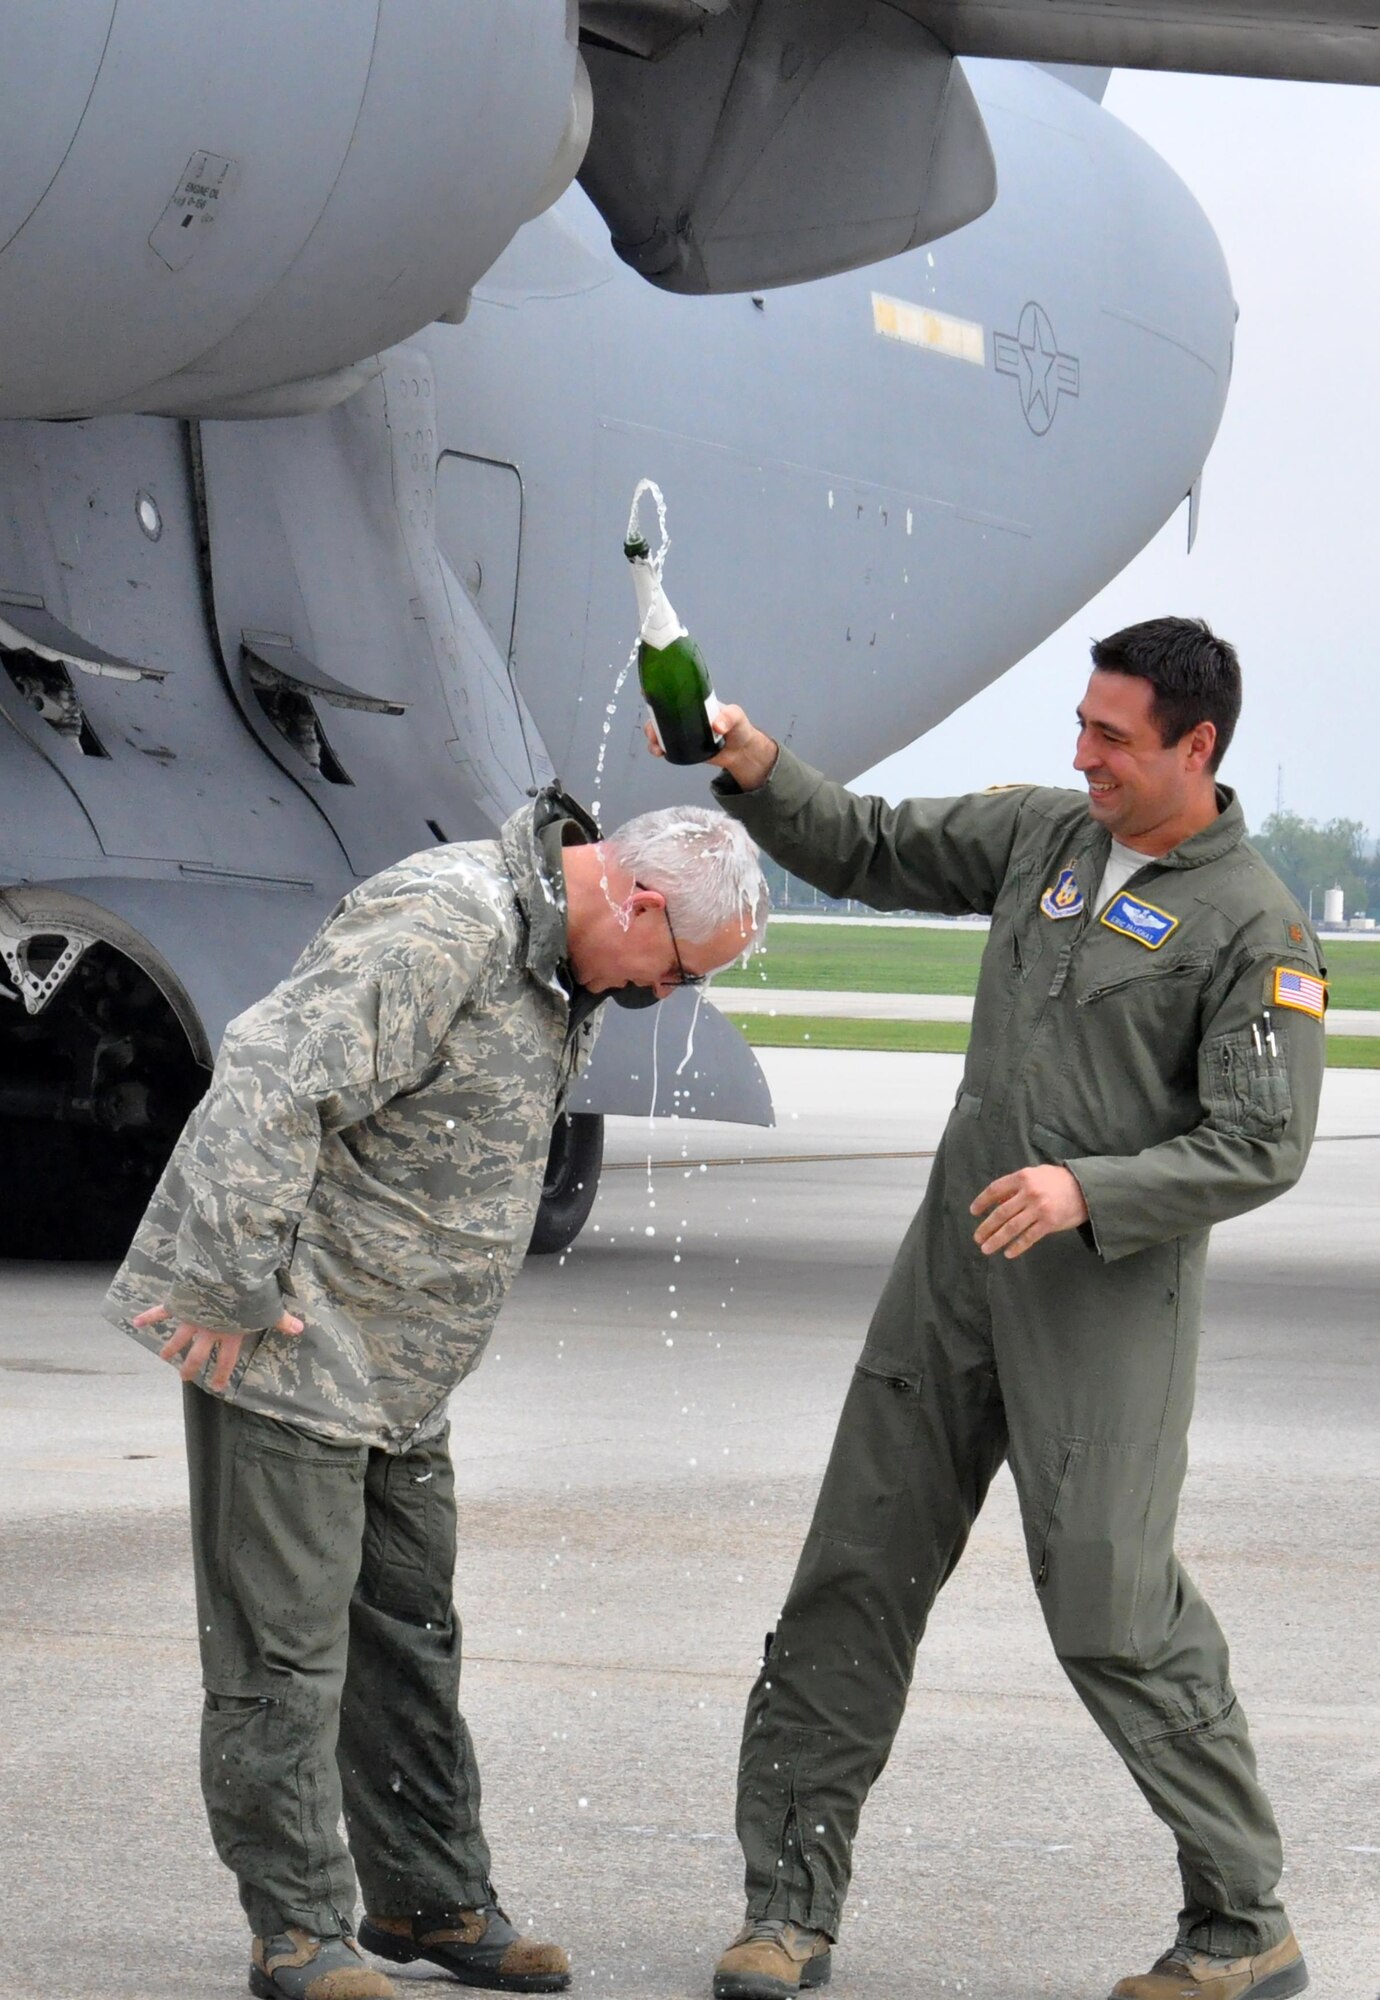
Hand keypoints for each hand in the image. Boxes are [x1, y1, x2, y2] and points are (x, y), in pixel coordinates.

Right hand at [133, 1303, 304, 1392]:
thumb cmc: (249, 1291)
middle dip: (191, 1368)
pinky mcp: (180, 1303)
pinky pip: (161, 1311)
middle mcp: (208, 1330)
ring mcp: (192, 1318)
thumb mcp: (268, 1308)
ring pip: (178, 1339)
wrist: (226, 1273)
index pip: (226, 1361)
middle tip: (185, 1378)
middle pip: (197, 1356)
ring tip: (164, 1357)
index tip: (218, 1387)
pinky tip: (135, 1321)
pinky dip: (148, 1316)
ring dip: (170, 1348)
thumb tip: (300, 1329)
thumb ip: (281, 1320)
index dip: (223, 1375)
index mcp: (229, 1334)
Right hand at [642, 702, 778, 789]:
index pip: (673, 690)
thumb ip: (729, 718)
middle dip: (651, 719)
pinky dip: (658, 748)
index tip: (645, 691)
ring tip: (655, 745)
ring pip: (659, 730)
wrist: (740, 752)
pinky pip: (665, 745)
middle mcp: (684, 713)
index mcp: (694, 700)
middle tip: (652, 729)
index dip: (657, 689)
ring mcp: (682, 730)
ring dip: (652, 735)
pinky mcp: (682, 745)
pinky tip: (660, 752)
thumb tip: (717, 726)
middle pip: (659, 712)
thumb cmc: (739, 727)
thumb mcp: (736, 716)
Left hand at [970, 1165, 1088, 1259]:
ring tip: (986, 1248)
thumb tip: (997, 1201)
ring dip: (997, 1239)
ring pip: (1012, 1227)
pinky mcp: (1049, 1223)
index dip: (982, 1201)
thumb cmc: (1057, 1181)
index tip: (973, 1212)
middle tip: (977, 1238)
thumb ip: (1016, 1185)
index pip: (995, 1189)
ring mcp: (1039, 1209)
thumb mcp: (1036, 1174)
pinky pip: (1029, 1237)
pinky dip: (1017, 1246)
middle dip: (986, 1227)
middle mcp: (1029, 1193)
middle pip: (1001, 1212)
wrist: (1086, 1189)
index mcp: (1023, 1177)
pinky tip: (1008, 1253)